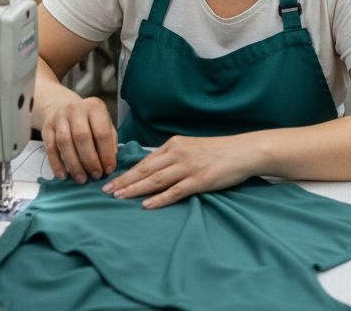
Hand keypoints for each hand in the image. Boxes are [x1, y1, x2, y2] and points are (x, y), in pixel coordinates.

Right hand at [41, 96, 117, 184]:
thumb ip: (110, 141)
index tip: (109, 170)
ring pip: (65, 143)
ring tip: (81, 179)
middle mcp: (76, 109)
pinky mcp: (47, 128)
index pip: (102, 133)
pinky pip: (50, 148)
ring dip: (74, 164)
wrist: (61, 107)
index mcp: (95, 107)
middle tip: (95, 176)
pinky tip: (63, 175)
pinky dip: (57, 164)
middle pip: (82, 137)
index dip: (106, 154)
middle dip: (90, 160)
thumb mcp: (104, 124)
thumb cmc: (88, 120)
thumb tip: (109, 164)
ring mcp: (59, 117)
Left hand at [103, 134, 263, 208]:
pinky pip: (175, 191)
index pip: (145, 160)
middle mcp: (178, 153)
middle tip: (106, 191)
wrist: (244, 151)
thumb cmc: (219, 151)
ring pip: (155, 180)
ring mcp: (189, 167)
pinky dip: (159, 198)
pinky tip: (146, 205)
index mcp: (174, 144)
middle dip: (124, 181)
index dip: (126, 171)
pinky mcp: (200, 180)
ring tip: (119, 197)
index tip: (111, 180)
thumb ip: (173, 156)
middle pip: (145, 170)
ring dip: (135, 189)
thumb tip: (154, 169)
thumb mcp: (192, 147)